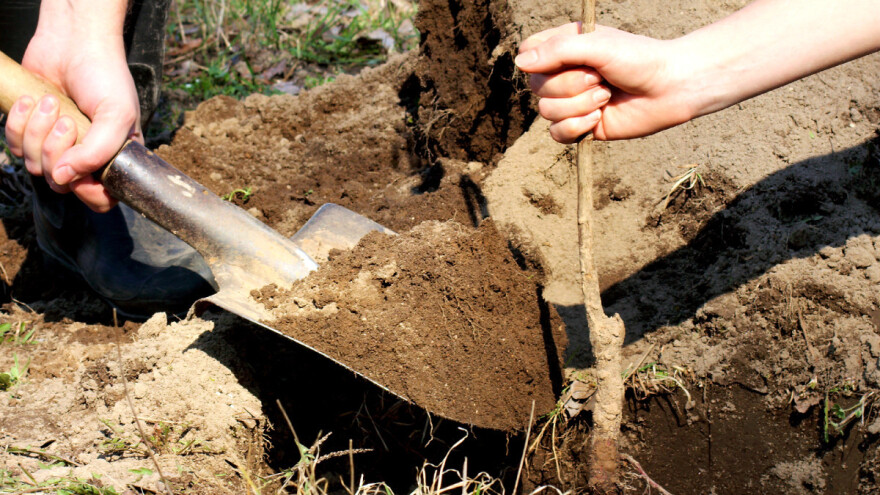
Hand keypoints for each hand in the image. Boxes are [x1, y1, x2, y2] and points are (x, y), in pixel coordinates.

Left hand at [4, 1, 137, 211]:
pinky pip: (14, 146)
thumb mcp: (118, 116)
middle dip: (56, 152)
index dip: (87, 191)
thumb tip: (63, 178)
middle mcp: (85, 157)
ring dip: (37, 132)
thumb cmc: (105, 77)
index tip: (81, 171)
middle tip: (67, 121)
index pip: (101, 199)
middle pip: (61, 184)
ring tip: (51, 103)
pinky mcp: (30, 131)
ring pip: (34, 166)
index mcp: (114, 159)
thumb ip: (97, 152)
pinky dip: (17, 123)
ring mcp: (55, 145)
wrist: (74, 42)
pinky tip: (31, 101)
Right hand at [515, 23, 693, 142]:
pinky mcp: (581, 126)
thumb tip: (519, 63)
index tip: (564, 59)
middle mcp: (564, 74)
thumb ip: (558, 51)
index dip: (538, 61)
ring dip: (579, 106)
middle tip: (600, 78)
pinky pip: (557, 134)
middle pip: (536, 86)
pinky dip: (577, 127)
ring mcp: (571, 101)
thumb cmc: (639, 59)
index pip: (527, 53)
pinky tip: (599, 118)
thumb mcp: (597, 46)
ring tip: (606, 96)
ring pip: (546, 112)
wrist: (670, 89)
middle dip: (569, 86)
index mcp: (564, 47)